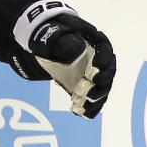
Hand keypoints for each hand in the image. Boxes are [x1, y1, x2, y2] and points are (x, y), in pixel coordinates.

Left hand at [13, 1, 115, 117]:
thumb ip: (63, 41)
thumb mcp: (52, 34)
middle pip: (107, 72)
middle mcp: (96, 58)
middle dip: (101, 83)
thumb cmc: (48, 34)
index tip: (93, 70)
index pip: (104, 50)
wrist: (39, 44)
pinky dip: (87, 107)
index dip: (102, 61)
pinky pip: (90, 98)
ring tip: (83, 106)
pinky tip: (79, 112)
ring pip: (100, 88)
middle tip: (90, 91)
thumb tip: (77, 51)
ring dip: (95, 99)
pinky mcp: (83, 86)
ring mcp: (91, 74)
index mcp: (92, 40)